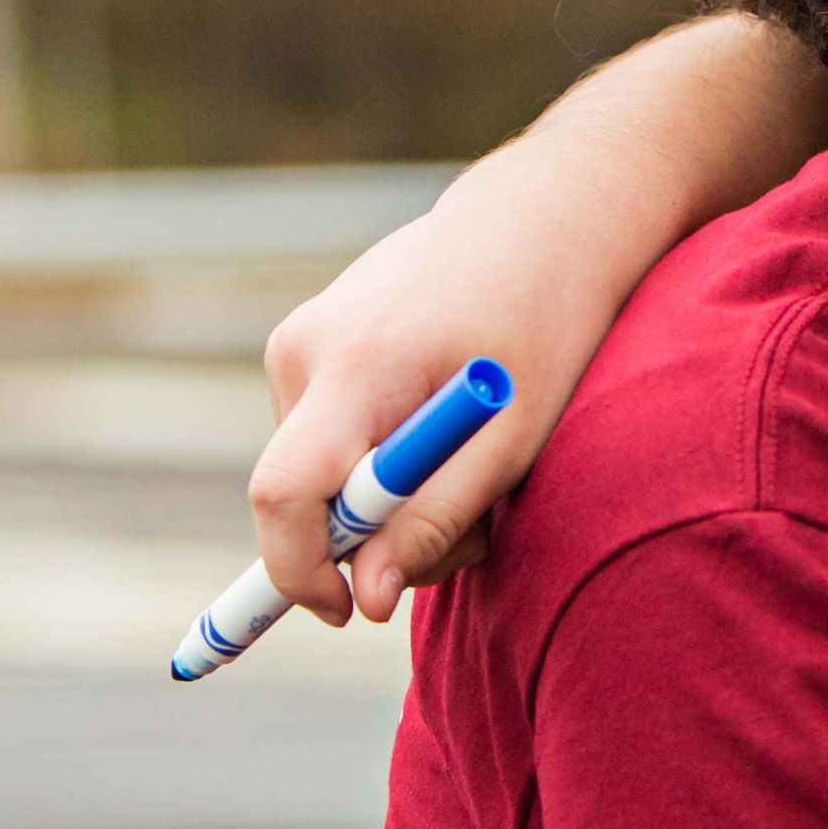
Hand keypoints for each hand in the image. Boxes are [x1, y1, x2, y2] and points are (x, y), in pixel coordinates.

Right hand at [246, 184, 580, 625]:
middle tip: (475, 527)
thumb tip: (368, 600)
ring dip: (391, 497)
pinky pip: (329, 434)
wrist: (541, 216)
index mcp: (355, 365)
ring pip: (320, 470)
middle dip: (376, 538)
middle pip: (301, 493)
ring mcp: (301, 337)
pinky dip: (382, 456)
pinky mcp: (310, 339)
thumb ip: (437, 519)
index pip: (284, 495)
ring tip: (474, 457)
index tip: (347, 612)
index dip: (301, 571)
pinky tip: (442, 422)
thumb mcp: (512, 439)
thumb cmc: (543, 322)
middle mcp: (305, 347)